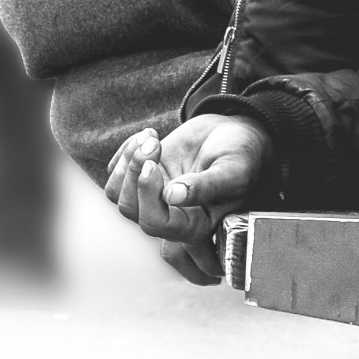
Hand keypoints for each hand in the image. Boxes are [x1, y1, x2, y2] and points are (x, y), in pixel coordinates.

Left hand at [104, 114, 275, 282]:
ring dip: (128, 161)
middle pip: (133, 211)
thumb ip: (207, 186)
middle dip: (135, 175)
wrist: (236, 132)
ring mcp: (154, 197)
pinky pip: (115, 172)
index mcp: (195, 224)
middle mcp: (171, 215)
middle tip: (154, 145)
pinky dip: (126, 150)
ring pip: (119, 195)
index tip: (154, 165)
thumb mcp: (233, 170)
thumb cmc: (243, 155)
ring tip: (151, 138)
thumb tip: (173, 196)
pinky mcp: (143, 177)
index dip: (149, 198)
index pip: (158, 225)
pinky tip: (150, 134)